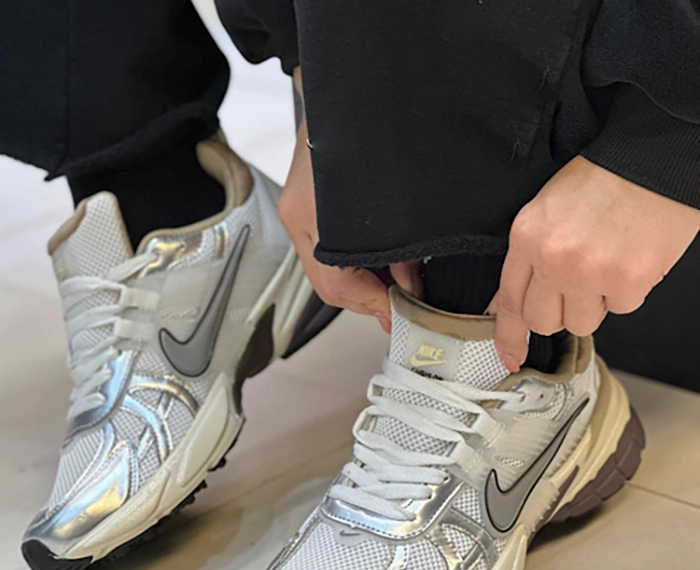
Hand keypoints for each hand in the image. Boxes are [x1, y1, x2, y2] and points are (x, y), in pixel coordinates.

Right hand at [278, 68, 420, 333]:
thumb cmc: (363, 136)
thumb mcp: (389, 201)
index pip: (335, 287)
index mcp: (312, 220)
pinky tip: (384, 261)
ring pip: (330, 274)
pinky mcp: (304, 210)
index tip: (401, 311)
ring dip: (367, 284)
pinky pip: (330, 255)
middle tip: (403, 302)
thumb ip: (401, 249)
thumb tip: (410, 291)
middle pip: (331, 287)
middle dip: (370, 298)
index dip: (371, 304)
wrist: (347, 91)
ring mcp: (298, 216)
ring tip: (399, 282)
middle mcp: (300, 221)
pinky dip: (358, 265)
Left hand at [490, 156, 699, 371]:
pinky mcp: (628, 281)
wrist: (653, 157)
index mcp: (527, 238)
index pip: (509, 301)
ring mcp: (590, 273)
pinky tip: (629, 259)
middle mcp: (553, 259)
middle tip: (578, 286)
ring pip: (582, 322)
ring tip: (607, 264)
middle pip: (544, 322)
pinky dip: (626, 291)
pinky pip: (621, 308)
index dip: (509, 335)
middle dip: (560, 311)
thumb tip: (514, 302)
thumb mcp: (546, 212)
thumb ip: (528, 259)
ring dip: (595, 303)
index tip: (512, 355)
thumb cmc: (602, 180)